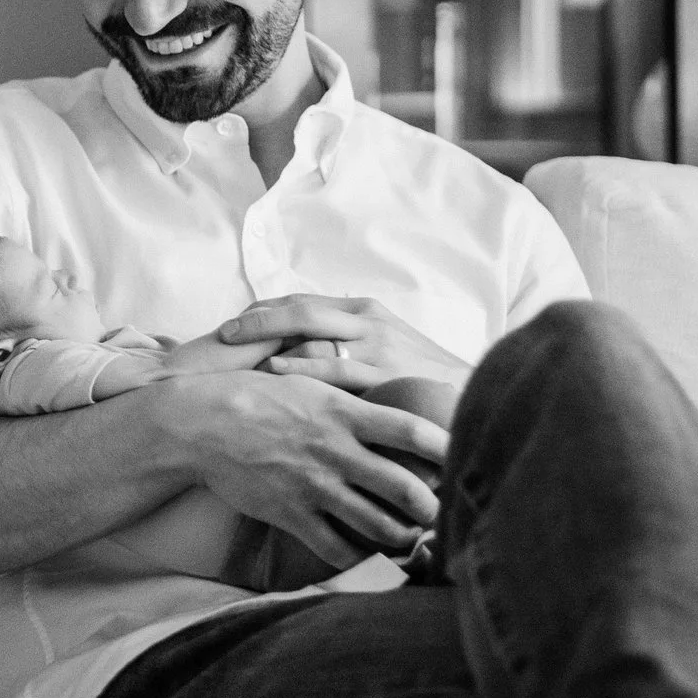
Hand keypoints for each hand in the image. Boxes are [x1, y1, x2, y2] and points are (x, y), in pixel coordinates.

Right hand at [162, 369, 448, 566]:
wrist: (199, 423)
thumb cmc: (255, 396)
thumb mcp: (307, 382)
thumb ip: (350, 394)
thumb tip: (389, 394)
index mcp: (344, 413)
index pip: (413, 430)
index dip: (449, 446)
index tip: (467, 456)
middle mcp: (335, 451)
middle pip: (407, 488)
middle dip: (436, 507)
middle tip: (448, 514)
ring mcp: (313, 486)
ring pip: (378, 525)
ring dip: (403, 537)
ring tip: (412, 537)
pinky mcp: (290, 513)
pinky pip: (334, 548)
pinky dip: (357, 556)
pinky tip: (364, 553)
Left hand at [216, 294, 471, 393]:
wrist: (477, 396)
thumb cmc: (422, 379)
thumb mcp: (385, 349)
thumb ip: (347, 344)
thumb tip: (301, 350)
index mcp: (364, 309)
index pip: (301, 301)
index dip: (263, 311)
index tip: (232, 324)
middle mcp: (367, 319)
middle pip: (298, 309)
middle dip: (255, 319)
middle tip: (221, 334)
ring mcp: (376, 344)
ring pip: (310, 333)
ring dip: (268, 343)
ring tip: (233, 357)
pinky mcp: (385, 372)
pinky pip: (332, 367)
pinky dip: (298, 368)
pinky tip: (272, 374)